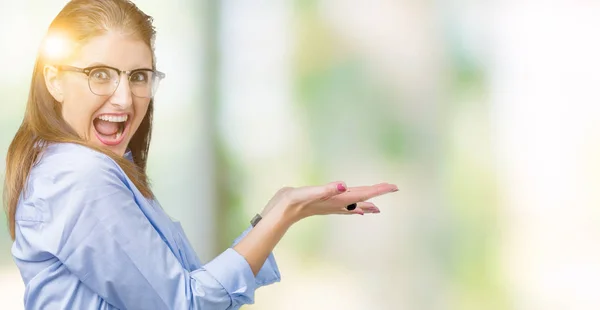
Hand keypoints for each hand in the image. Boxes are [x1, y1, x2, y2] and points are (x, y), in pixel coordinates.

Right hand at [260, 181, 397, 223]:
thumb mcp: (308, 193)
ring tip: (378, 208)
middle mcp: (337, 204)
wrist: (278, 213)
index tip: (394, 186)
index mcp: (337, 199)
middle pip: (362, 198)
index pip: (363, 193)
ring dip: (367, 204)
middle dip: (377, 193)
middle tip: (394, 188)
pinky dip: (354, 207)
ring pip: (354, 205)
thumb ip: (326, 190)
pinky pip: (344, 207)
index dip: (379, 189)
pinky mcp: (324, 206)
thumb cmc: (292, 202)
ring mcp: (331, 206)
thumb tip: (343, 185)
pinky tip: (356, 211)